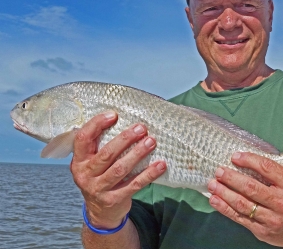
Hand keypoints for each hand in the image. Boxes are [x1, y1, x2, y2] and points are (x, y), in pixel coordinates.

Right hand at [70, 111, 166, 228]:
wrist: (100, 212)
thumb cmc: (99, 177)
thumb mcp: (91, 163)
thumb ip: (99, 145)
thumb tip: (123, 120)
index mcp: (79, 161)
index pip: (83, 139)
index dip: (97, 124)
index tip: (114, 115)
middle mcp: (86, 175)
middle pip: (106, 154)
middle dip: (125, 139)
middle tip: (141, 128)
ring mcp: (99, 189)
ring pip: (120, 169)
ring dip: (137, 154)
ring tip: (151, 142)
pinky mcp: (115, 199)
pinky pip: (134, 184)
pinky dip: (149, 174)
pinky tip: (160, 165)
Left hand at [207, 152, 282, 247]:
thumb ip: (274, 174)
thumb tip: (245, 160)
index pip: (267, 168)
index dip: (249, 160)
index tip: (235, 156)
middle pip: (251, 188)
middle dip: (231, 178)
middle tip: (219, 171)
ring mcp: (273, 220)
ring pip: (243, 204)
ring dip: (224, 193)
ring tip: (213, 184)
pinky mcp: (263, 232)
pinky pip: (240, 218)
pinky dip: (225, 208)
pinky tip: (215, 200)